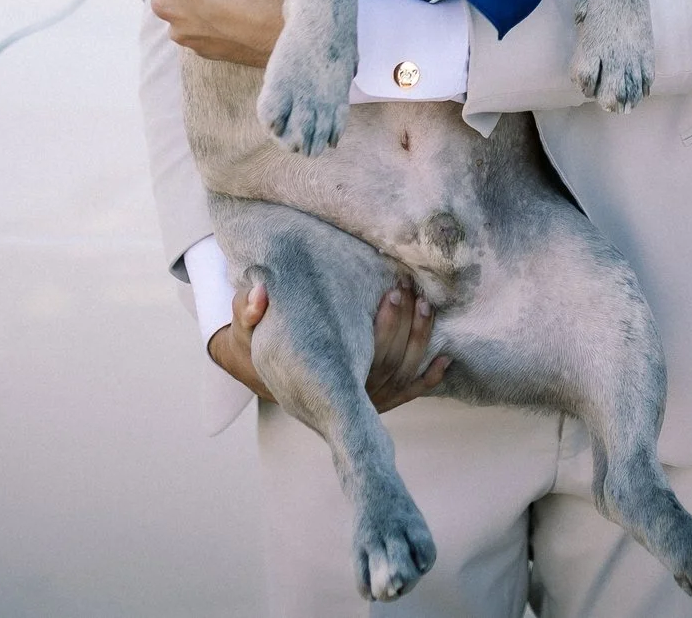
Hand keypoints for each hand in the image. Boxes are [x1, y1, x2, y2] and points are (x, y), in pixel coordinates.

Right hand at [206, 278, 452, 411]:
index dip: (385, 327)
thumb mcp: (246, 328)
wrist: (266, 372)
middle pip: (388, 365)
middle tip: (409, 289)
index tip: (391, 292)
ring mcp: (363, 401)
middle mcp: (347, 395)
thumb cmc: (261, 344)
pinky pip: (407, 394)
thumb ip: (247, 310)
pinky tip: (445, 359)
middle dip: (404, 326)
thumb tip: (258, 291)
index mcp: (322, 378)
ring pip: (402, 377)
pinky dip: (429, 379)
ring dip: (419, 343)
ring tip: (426, 306)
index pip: (363, 358)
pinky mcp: (375, 401)